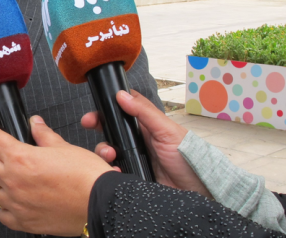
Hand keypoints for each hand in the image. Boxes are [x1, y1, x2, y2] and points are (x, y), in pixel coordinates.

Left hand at [0, 116, 113, 235]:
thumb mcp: (64, 147)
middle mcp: (14, 181)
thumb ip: (44, 135)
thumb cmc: (86, 177)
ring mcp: (17, 204)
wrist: (101, 204)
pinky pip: (3, 214)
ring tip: (12, 178)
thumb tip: (35, 125)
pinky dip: (6, 208)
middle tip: (3, 153)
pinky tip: (17, 201)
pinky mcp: (24, 222)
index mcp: (21, 158)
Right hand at [81, 90, 210, 197]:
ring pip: (107, 152)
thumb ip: (144, 112)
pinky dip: (109, 171)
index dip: (104, 111)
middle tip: (88, 126)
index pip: (120, 113)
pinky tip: (115, 172)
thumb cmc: (188, 158)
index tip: (92, 114)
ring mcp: (133, 159)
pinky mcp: (131, 176)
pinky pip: (112, 172)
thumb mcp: (167, 130)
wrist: (197, 190)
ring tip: (110, 156)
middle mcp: (136, 142)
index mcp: (145, 127)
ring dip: (103, 151)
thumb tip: (122, 95)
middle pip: (109, 132)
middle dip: (97, 130)